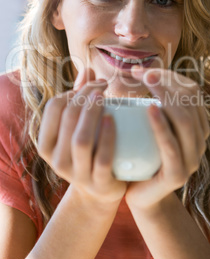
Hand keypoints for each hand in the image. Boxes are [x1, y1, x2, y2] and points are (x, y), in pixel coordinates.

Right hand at [37, 68, 126, 203]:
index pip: (53, 108)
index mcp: (47, 144)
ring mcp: (77, 174)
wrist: (101, 190)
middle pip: (68, 119)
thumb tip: (87, 69)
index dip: (72, 90)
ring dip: (93, 113)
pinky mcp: (99, 183)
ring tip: (104, 96)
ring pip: (81, 139)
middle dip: (85, 96)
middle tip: (102, 86)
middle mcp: (57, 160)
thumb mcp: (79, 127)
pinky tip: (113, 118)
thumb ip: (81, 99)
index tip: (93, 83)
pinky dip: (108, 136)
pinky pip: (102, 158)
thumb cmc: (90, 150)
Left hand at [125, 67, 209, 209]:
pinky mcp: (178, 174)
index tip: (144, 71)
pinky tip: (150, 109)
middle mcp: (200, 139)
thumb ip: (151, 101)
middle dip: (167, 82)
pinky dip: (161, 125)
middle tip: (144, 73)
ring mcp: (192, 158)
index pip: (191, 91)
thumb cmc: (141, 153)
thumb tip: (139, 70)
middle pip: (189, 101)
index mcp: (197, 125)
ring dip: (166, 96)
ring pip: (184, 120)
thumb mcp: (148, 124)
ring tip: (148, 82)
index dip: (170, 76)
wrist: (140, 193)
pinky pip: (171, 145)